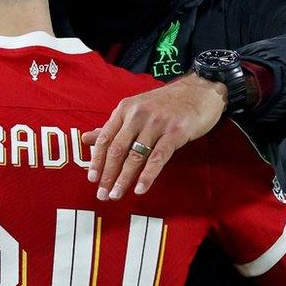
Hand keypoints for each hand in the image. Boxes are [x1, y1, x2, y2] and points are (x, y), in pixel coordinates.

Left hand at [81, 73, 225, 199]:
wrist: (200, 90)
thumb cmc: (165, 103)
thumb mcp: (136, 109)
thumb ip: (113, 126)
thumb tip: (86, 139)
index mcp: (125, 109)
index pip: (106, 138)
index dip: (97, 160)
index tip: (91, 179)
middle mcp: (138, 115)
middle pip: (117, 149)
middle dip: (108, 174)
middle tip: (102, 194)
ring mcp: (157, 123)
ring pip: (136, 155)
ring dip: (124, 178)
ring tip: (117, 195)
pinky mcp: (175, 132)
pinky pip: (158, 157)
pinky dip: (147, 175)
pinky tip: (140, 188)